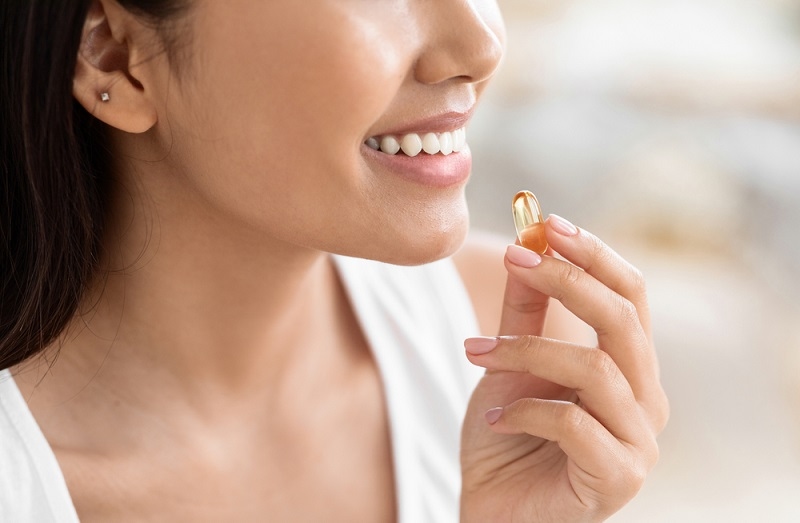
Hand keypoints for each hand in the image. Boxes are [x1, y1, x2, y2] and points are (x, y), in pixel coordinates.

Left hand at [460, 215, 668, 522]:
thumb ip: (526, 310)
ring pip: (594, 367)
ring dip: (524, 350)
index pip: (630, 295)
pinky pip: (573, 423)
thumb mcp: (510, 364)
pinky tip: (491, 419)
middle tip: (515, 259)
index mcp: (629, 367)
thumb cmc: (506, 440)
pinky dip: (522, 412)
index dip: (594, 254)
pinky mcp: (617, 478)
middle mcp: (646, 399)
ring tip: (474, 354)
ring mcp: (638, 442)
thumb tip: (529, 240)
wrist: (494, 511)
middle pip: (624, 320)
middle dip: (567, 279)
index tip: (545, 223)